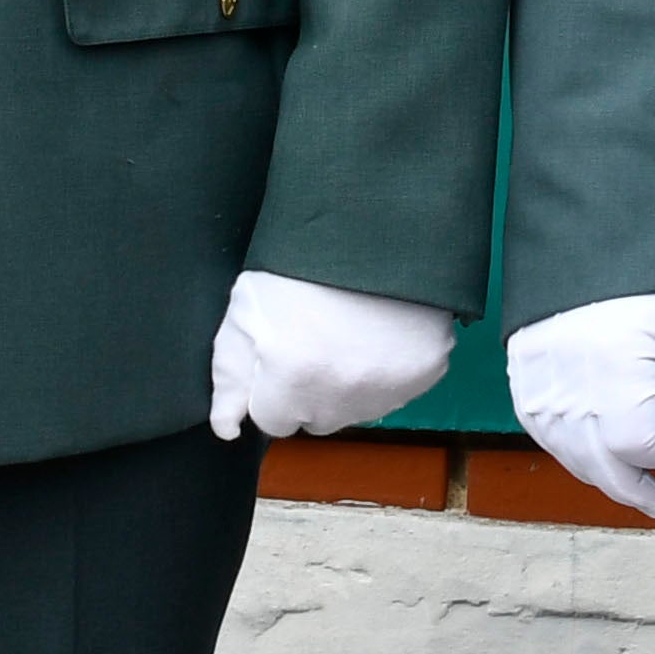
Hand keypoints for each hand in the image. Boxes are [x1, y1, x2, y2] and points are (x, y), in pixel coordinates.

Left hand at [206, 272, 460, 442]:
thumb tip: (227, 430)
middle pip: (316, 420)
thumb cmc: (300, 263)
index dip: (274, 385)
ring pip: (357, 409)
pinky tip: (383, 333)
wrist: (375, 223)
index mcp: (291, 379)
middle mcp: (341, 396)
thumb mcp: (246, 310)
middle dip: (311, 390)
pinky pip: (399, 391)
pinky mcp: (427, 372)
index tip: (283, 353)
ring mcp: (389, 387)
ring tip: (350, 333)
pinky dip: (390, 370)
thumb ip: (230, 375)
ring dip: (349, 385)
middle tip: (317, 339)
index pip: (273, 421)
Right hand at [503, 292, 654, 517]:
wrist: (604, 238)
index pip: (635, 442)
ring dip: (602, 474)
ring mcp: (534, 375)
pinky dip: (571, 449)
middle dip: (633, 486)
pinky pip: (542, 432)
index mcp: (611, 358)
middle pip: (596, 460)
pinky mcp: (521, 372)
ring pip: (567, 452)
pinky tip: (597, 453)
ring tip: (632, 484)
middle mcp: (564, 373)